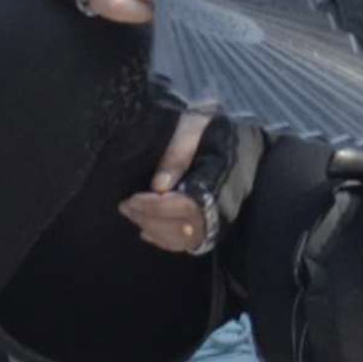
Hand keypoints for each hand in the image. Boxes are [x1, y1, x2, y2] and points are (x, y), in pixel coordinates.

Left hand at [117, 108, 219, 254]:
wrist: (237, 123)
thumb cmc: (213, 121)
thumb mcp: (193, 126)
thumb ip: (177, 153)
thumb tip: (158, 187)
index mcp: (221, 179)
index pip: (187, 207)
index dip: (157, 207)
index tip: (133, 199)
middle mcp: (223, 203)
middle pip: (184, 228)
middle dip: (150, 219)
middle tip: (125, 206)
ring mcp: (219, 213)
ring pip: (185, 237)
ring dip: (155, 230)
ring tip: (132, 215)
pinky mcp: (213, 216)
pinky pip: (190, 240)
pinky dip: (165, 239)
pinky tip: (147, 232)